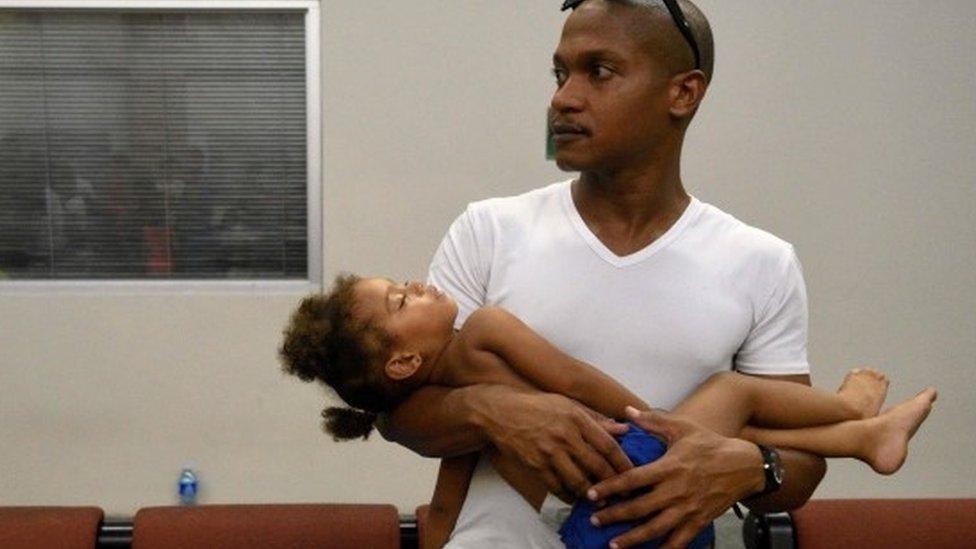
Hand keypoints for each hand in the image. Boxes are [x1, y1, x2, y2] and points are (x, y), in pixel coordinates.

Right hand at [473, 387, 632, 499]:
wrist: (500, 413)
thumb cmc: (537, 406)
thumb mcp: (567, 404)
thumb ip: (596, 419)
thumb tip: (624, 430)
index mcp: (576, 417)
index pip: (608, 444)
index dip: (623, 462)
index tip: (633, 473)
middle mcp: (565, 435)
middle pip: (597, 465)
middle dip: (613, 483)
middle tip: (622, 493)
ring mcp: (549, 452)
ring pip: (578, 480)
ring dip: (591, 493)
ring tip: (599, 499)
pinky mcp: (535, 465)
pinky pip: (557, 486)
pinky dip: (569, 495)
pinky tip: (575, 497)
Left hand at [587, 407, 764, 548]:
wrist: (744, 465)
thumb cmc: (710, 444)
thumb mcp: (682, 427)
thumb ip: (653, 421)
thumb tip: (627, 411)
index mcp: (669, 467)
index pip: (633, 479)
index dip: (610, 487)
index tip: (590, 494)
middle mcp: (676, 490)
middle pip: (639, 508)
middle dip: (614, 516)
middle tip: (594, 521)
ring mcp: (688, 509)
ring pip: (655, 529)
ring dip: (633, 539)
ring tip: (613, 545)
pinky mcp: (699, 521)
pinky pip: (679, 541)